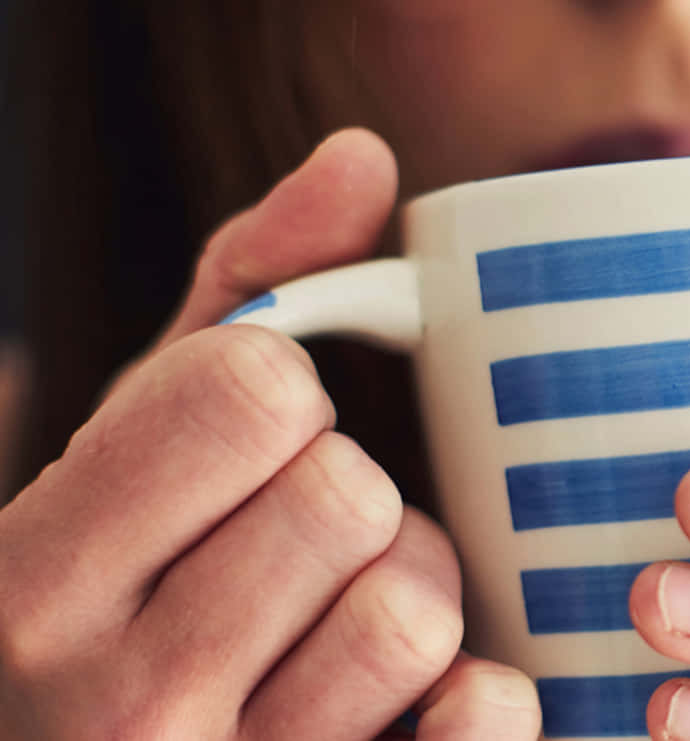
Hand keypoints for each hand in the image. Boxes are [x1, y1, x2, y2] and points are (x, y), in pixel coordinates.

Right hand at [0, 130, 539, 739]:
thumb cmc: (126, 597)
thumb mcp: (136, 446)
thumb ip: (242, 295)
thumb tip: (363, 161)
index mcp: (36, 578)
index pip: (249, 390)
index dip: (284, 397)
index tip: (256, 444)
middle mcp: (112, 700)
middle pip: (346, 498)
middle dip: (353, 497)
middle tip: (308, 540)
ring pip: (412, 611)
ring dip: (413, 594)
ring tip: (347, 618)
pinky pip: (480, 722)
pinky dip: (480, 696)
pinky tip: (421, 697)